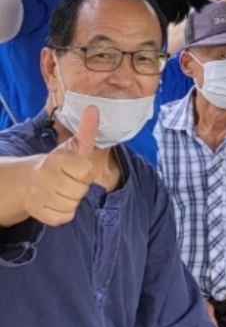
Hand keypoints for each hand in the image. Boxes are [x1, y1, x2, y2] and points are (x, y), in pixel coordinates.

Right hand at [23, 105, 101, 226]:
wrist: (31, 180)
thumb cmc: (62, 162)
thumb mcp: (75, 145)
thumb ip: (87, 130)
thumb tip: (94, 108)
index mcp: (57, 157)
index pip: (87, 171)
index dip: (86, 172)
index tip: (77, 167)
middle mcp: (44, 175)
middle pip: (80, 190)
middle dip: (80, 187)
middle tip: (70, 180)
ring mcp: (38, 194)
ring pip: (71, 205)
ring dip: (72, 200)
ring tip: (63, 190)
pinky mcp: (37, 211)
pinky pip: (62, 217)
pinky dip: (63, 213)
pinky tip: (56, 202)